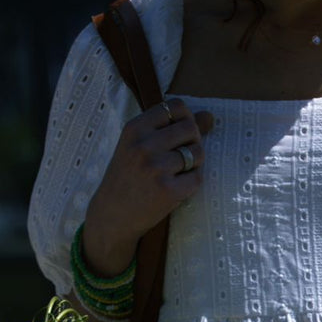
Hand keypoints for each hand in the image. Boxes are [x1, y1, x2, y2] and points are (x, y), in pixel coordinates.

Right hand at [83, 97, 214, 271]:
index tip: (179, 133)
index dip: (185, 118)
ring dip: (195, 162)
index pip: (175, 106)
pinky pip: (197, 177)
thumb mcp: (140, 146)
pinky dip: (192, 182)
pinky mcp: (168, 190)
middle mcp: (143, 145)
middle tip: (181, 155)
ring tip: (177, 171)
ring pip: (198, 152)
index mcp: (134, 128)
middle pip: (190, 127)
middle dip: (193, 140)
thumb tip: (210, 115)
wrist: (112, 215)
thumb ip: (173, 127)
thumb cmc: (129, 177)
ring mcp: (155, 168)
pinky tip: (176, 187)